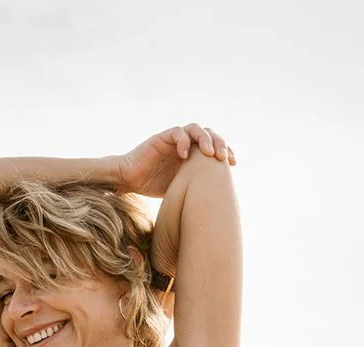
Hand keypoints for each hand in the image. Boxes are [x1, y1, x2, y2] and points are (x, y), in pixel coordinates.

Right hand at [114, 123, 234, 197]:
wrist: (130, 180)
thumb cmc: (155, 185)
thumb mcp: (182, 187)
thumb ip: (198, 184)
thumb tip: (220, 200)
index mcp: (194, 153)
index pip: (216, 145)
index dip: (227, 151)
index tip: (233, 164)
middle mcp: (186, 143)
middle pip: (209, 133)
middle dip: (220, 143)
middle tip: (224, 158)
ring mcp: (174, 139)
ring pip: (195, 128)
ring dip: (205, 139)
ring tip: (209, 153)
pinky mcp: (161, 138)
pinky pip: (176, 133)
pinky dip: (183, 141)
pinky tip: (185, 156)